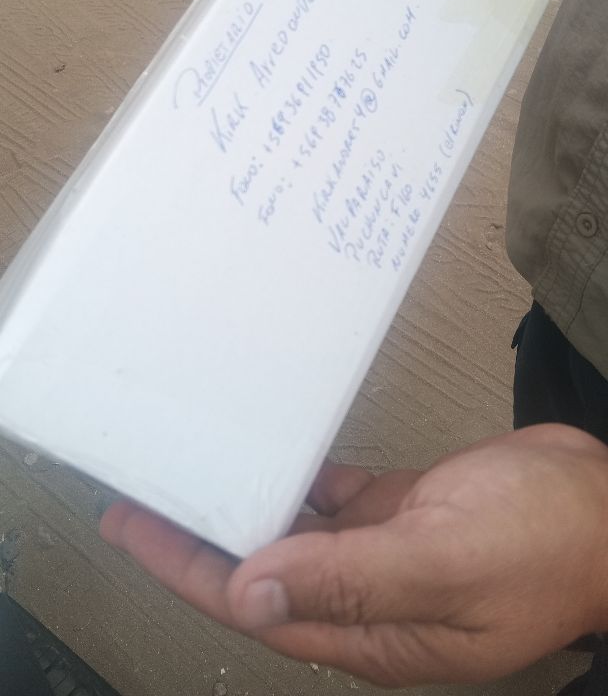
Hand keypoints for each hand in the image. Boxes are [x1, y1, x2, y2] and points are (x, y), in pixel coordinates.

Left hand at [101, 424, 607, 686]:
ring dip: (246, 506)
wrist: (605, 508)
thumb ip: (347, 580)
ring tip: (196, 468)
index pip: (250, 603)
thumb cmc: (544, 545)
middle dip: (199, 538)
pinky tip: (278, 452)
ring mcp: (384, 553)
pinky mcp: (404, 514)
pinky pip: (336, 499)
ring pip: (294, 534)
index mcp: (368, 628)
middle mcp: (365, 597)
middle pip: (260, 570)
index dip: (186, 568)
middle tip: (144, 492)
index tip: (134, 526)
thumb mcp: (443, 564)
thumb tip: (249, 590)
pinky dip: (304, 479)